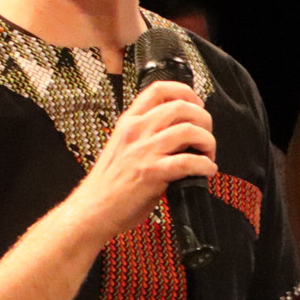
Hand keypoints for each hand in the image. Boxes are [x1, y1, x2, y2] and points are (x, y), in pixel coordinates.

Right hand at [66, 82, 215, 242]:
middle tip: (206, 136)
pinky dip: (205, 165)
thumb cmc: (108, 184)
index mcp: (129, 122)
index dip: (185, 92)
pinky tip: (206, 172)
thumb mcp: (123, 147)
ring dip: (207, 141)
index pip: (159, 89)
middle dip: (203, 119)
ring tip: (208, 155)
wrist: (92, 209)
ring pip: (189, 130)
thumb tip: (179, 134)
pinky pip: (188, 161)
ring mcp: (143, 151)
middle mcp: (136, 131)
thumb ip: (146, 136)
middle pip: (181, 106)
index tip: (197, 104)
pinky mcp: (151, 173)